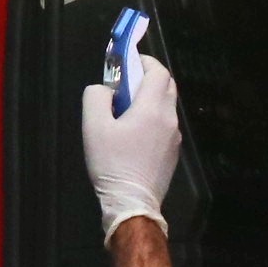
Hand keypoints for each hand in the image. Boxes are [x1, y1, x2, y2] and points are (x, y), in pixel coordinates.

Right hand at [81, 50, 181, 239]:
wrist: (132, 204)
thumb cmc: (112, 164)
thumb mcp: (93, 126)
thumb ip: (96, 97)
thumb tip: (105, 89)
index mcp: (152, 108)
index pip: (158, 71)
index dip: (144, 61)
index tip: (128, 62)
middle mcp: (169, 119)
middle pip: (166, 86)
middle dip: (148, 78)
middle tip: (126, 84)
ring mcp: (174, 137)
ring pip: (166, 106)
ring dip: (150, 99)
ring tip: (126, 111)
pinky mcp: (173, 153)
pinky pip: (165, 125)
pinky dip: (153, 118)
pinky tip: (134, 134)